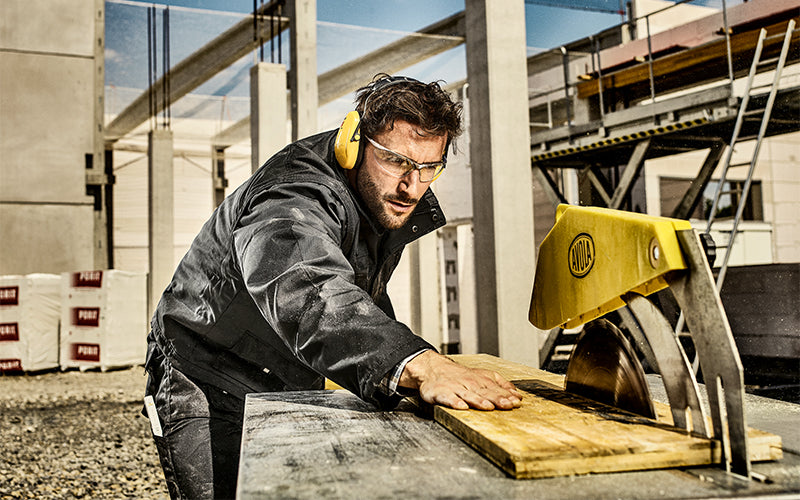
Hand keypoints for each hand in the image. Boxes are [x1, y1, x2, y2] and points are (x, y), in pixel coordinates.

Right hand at [398, 350, 522, 410]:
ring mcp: (455, 388)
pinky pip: (449, 398)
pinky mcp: (442, 393)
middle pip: (485, 392)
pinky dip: (455, 402)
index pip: (496, 389)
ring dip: (479, 401)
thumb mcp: (483, 376)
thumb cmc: (460, 375)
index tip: (516, 402)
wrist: (434, 368)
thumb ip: (500, 384)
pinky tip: (462, 407)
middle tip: (507, 405)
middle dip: (497, 399)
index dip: (506, 396)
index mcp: (481, 381)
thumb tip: (517, 393)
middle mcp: (469, 384)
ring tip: (488, 407)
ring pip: (469, 395)